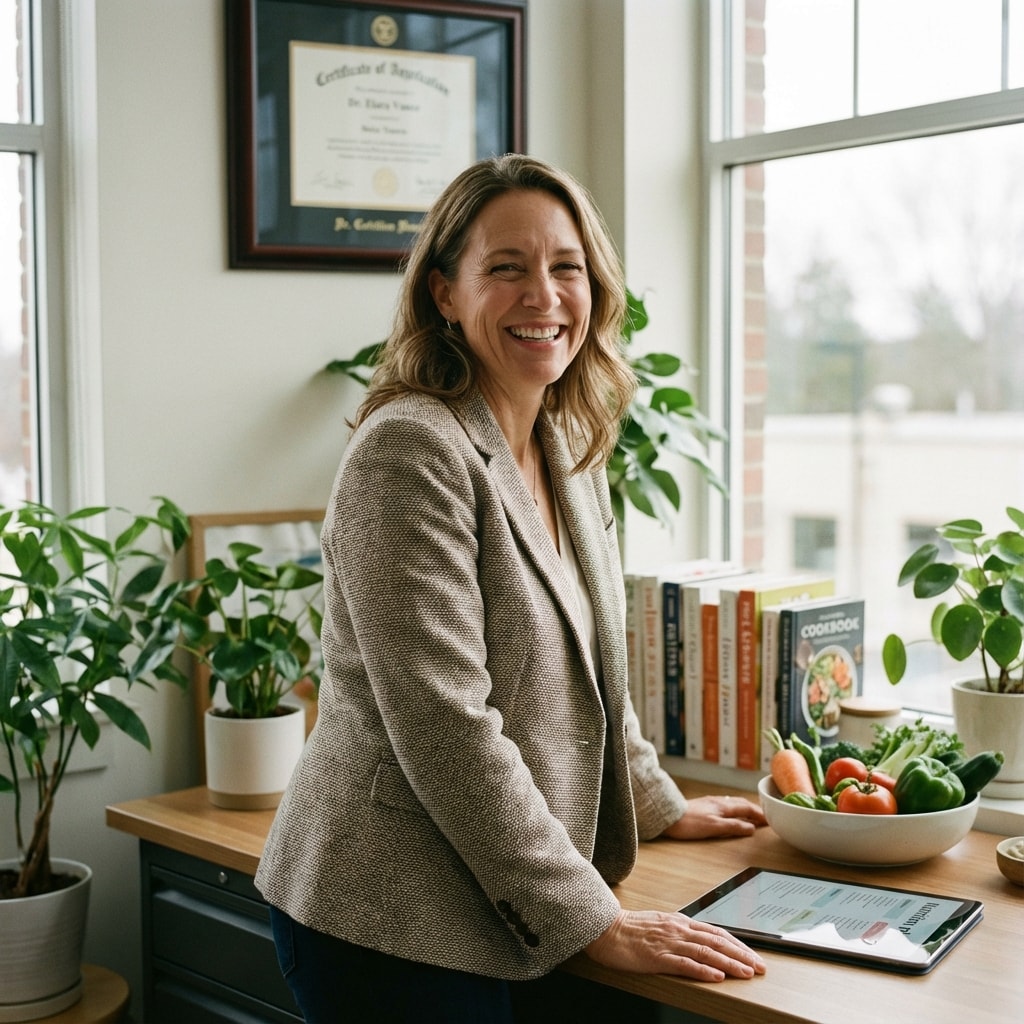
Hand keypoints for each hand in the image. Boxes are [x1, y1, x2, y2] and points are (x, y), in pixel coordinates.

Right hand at [586, 910, 766, 981]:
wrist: (606, 929)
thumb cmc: (631, 929)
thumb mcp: (661, 924)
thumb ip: (681, 932)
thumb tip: (702, 941)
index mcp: (680, 922)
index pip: (716, 933)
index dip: (738, 944)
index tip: (754, 956)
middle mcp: (678, 930)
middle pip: (717, 942)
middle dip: (741, 955)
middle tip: (760, 968)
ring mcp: (668, 942)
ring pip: (705, 952)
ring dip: (729, 963)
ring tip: (746, 973)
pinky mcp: (657, 957)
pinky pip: (684, 964)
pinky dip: (703, 970)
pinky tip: (716, 977)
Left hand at [661, 795, 766, 839]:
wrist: (668, 816)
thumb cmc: (689, 823)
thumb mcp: (714, 827)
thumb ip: (733, 826)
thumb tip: (751, 828)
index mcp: (723, 806)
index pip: (747, 808)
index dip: (759, 814)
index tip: (770, 820)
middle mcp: (718, 801)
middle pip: (741, 803)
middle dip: (754, 809)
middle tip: (764, 817)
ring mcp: (710, 802)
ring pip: (733, 803)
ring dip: (744, 808)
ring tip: (751, 814)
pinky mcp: (703, 805)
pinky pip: (725, 804)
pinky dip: (734, 808)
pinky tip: (730, 812)